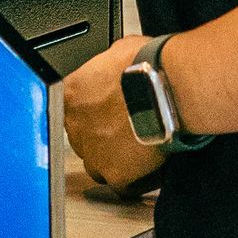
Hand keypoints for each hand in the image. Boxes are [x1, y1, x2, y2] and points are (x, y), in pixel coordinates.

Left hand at [63, 35, 166, 192]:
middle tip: (127, 129)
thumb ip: (108, 66)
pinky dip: (135, 182)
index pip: (72, 109)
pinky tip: (148, 172)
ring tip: (137, 153)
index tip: (105, 111)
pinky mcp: (115, 174)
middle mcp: (75, 125)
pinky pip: (122, 186)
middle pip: (83, 139)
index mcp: (72, 93)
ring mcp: (93, 152)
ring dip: (113, 161)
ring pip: (96, 166)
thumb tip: (116, 66)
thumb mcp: (119, 50)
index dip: (91, 111)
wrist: (165, 88)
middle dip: (102, 136)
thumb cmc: (147, 66)